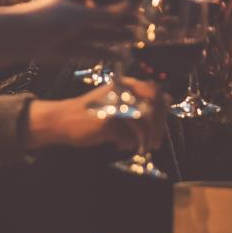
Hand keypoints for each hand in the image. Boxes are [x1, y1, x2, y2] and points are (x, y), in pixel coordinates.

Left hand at [20, 0, 135, 62]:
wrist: (19, 38)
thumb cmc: (48, 17)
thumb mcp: (81, 13)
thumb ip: (107, 13)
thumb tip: (132, 6)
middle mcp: (77, 11)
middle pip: (104, 14)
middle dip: (121, 19)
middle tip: (141, 22)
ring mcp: (74, 30)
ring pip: (100, 33)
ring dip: (117, 36)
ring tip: (135, 38)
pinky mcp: (71, 49)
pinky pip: (93, 50)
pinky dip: (106, 53)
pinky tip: (121, 55)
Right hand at [27, 77, 168, 152]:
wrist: (64, 118)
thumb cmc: (94, 110)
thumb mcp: (118, 99)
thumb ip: (141, 98)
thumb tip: (168, 98)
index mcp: (126, 85)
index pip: (155, 91)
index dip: (163, 108)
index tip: (163, 124)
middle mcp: (121, 92)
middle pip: (152, 109)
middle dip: (158, 129)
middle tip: (156, 143)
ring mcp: (114, 107)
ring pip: (143, 125)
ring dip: (145, 140)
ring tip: (141, 148)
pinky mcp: (106, 123)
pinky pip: (128, 137)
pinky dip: (127, 144)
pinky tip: (120, 146)